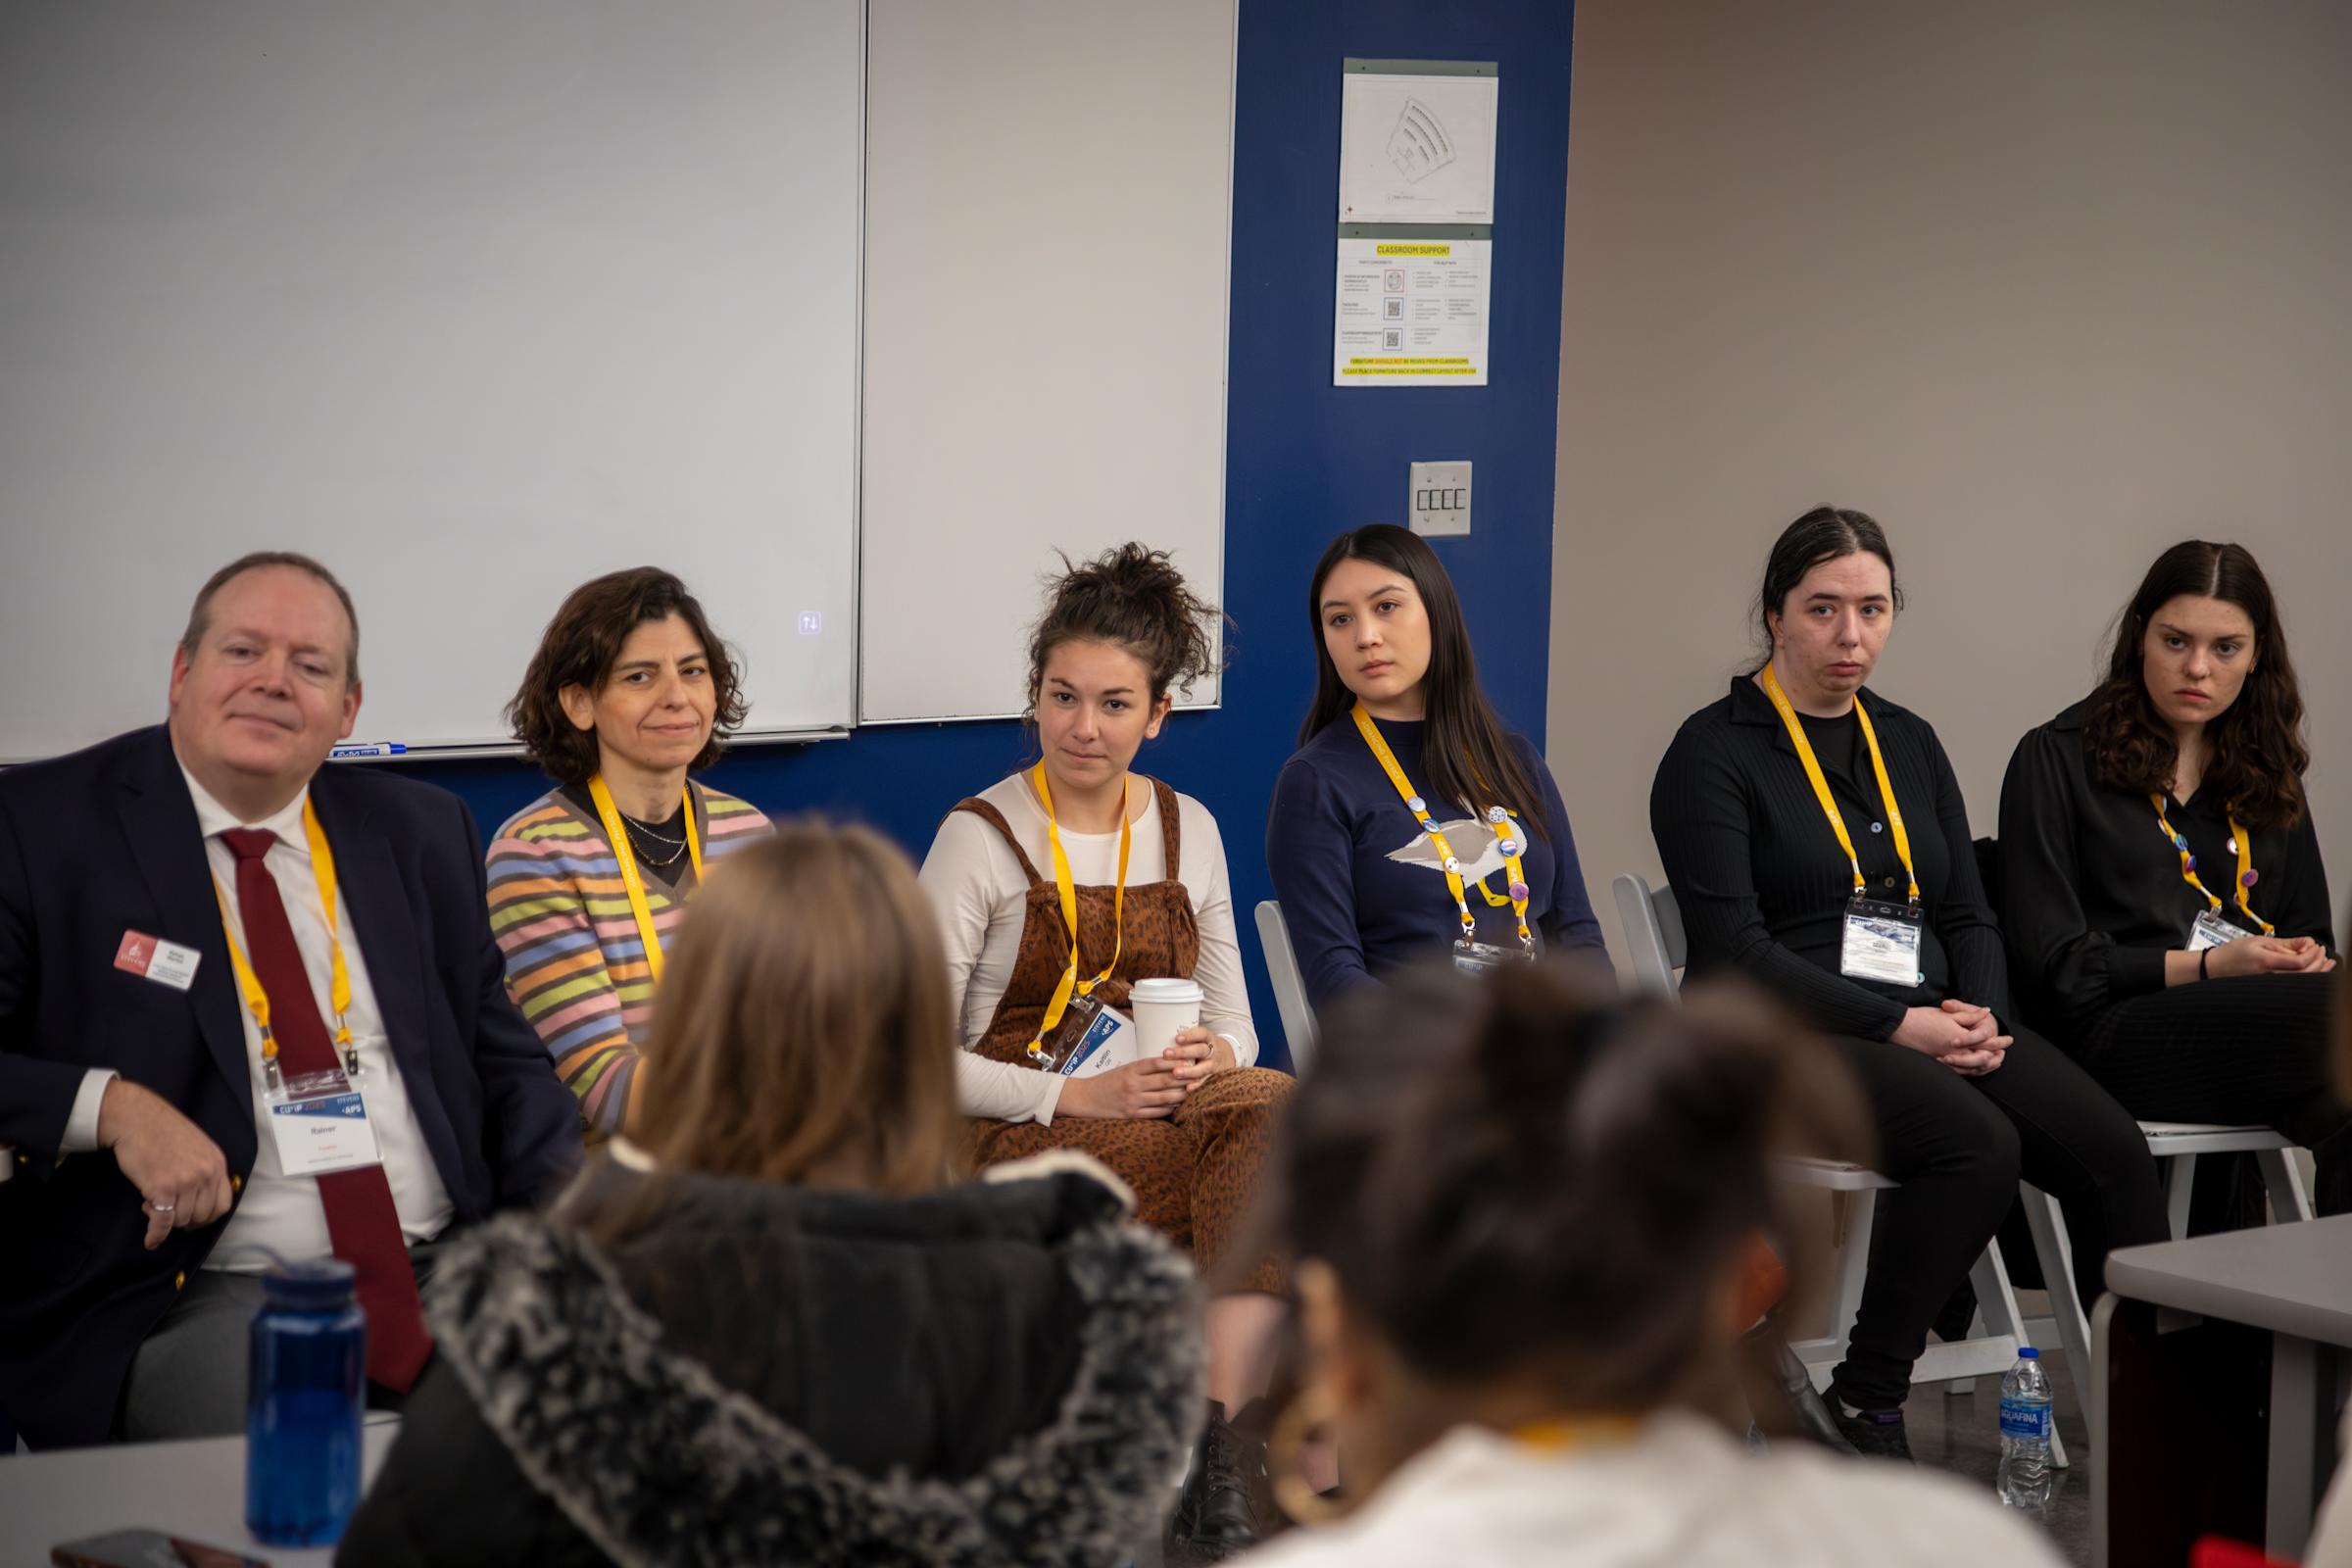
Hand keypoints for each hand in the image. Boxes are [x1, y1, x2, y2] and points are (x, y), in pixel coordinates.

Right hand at [97, 1079, 232, 1249]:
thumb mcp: (197, 1145)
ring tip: (153, 1204)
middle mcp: (206, 1173)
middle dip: (186, 1220)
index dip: (208, 1217)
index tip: (195, 1220)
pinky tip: (151, 1240)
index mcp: (217, 1163)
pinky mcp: (162, 1188)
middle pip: (203, 1215)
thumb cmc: (161, 1130)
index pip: (223, 1204)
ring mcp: (185, 1181)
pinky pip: (163, 1222)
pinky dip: (156, 1234)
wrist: (135, 1118)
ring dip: (167, 1220)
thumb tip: (202, 1197)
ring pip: (183, 1220)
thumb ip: (204, 1168)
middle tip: (170, 1212)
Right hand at [1058, 1056, 1185, 1120]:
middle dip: (1184, 1078)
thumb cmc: (1107, 1081)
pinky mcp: (1132, 1115)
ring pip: (1165, 1098)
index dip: (1176, 1062)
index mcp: (1131, 1069)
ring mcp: (1133, 1101)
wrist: (1085, 1098)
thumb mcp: (1124, 1069)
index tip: (1190, 1060)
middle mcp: (1133, 1084)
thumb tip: (1170, 1064)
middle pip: (1165, 1080)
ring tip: (1193, 1092)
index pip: (1158, 1063)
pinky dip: (1169, 1109)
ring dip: (1181, 1095)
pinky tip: (1178, 1106)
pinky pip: (1157, 1113)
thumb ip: (1144, 1068)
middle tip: (1199, 1076)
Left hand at [1162, 1026, 1235, 1087]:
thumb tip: (1158, 1039)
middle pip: (1200, 1050)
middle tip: (1166, 1054)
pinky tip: (1187, 1088)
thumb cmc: (1204, 1048)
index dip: (1189, 1035)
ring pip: (1203, 1068)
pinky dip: (1197, 1086)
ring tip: (1175, 1073)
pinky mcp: (1213, 1079)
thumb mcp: (1200, 1040)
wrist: (1226, 1059)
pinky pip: (1206, 1083)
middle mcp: (1212, 1052)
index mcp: (1208, 1039)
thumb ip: (1185, 1041)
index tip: (1176, 1038)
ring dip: (1189, 1071)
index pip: (1201, 1034)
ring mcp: (1213, 1066)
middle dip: (1183, 1052)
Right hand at [1890, 1001, 2011, 1074]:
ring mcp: (1947, 1060)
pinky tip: (1976, 1066)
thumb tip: (1986, 1012)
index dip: (2000, 1041)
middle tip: (2003, 1052)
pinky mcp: (1940, 1064)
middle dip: (1996, 1056)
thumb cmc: (1923, 1018)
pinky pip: (1961, 1072)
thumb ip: (1970, 1015)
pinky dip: (1972, 1070)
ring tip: (1994, 1059)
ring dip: (1987, 1064)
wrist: (1901, 1028)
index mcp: (1959, 1037)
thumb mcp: (1948, 1013)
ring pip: (1973, 1068)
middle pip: (1983, 1059)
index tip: (2009, 1039)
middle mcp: (1955, 1051)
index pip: (1986, 1042)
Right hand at [2206, 934, 2336, 978]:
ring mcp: (2271, 986)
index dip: (2313, 954)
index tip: (2317, 946)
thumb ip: (2284, 943)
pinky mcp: (2271, 990)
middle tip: (2322, 952)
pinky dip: (2307, 978)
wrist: (2215, 969)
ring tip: (2323, 961)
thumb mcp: (2258, 941)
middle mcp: (2270, 977)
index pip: (2300, 961)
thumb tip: (2306, 942)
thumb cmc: (2232, 954)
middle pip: (2305, 973)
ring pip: (2302, 981)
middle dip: (2319, 962)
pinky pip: (2295, 985)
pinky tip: (2311, 972)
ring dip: (2317, 971)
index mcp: (2266, 962)